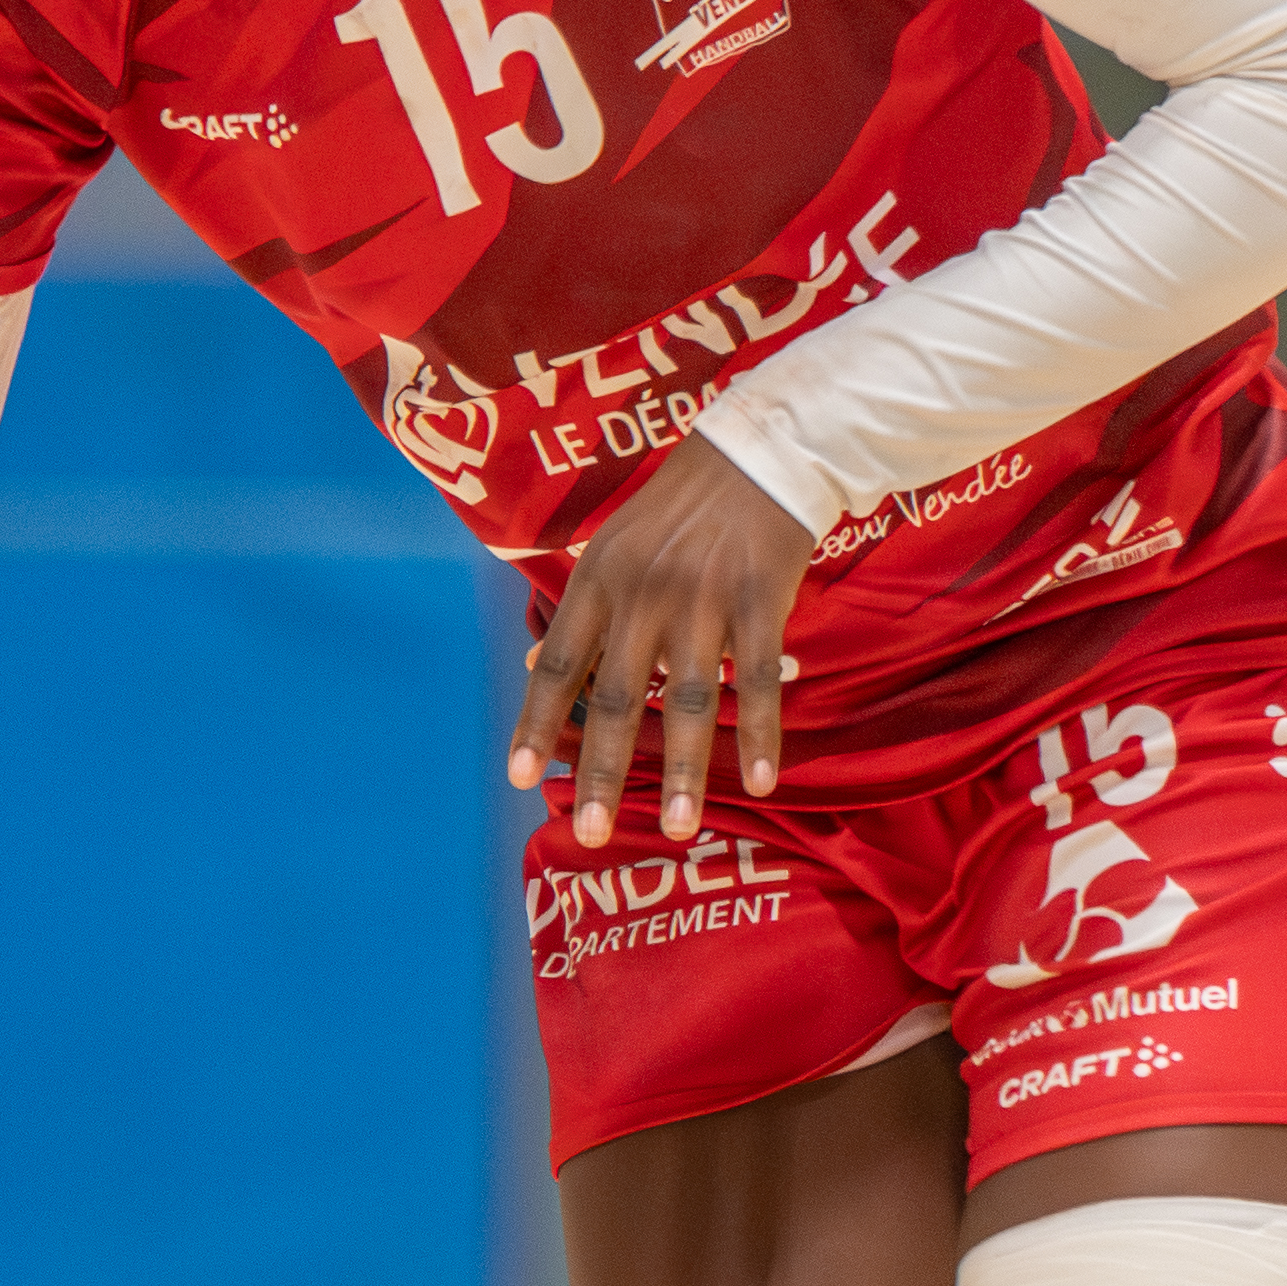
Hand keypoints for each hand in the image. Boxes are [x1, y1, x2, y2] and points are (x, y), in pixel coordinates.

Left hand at [510, 434, 819, 843]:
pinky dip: (761, 732)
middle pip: (618, 697)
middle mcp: (642, 593)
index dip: (538, 723)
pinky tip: (763, 780)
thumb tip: (532, 669)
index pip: (558, 664)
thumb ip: (581, 612)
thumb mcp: (614, 546)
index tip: (523, 778)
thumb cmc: (680, 506)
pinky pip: (758, 680)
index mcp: (598, 578)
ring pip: (689, 700)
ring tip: (682, 829)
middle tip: (594, 833)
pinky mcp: (759, 600)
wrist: (759, 452)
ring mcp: (703, 599)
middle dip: (605, 771)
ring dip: (687, 770)